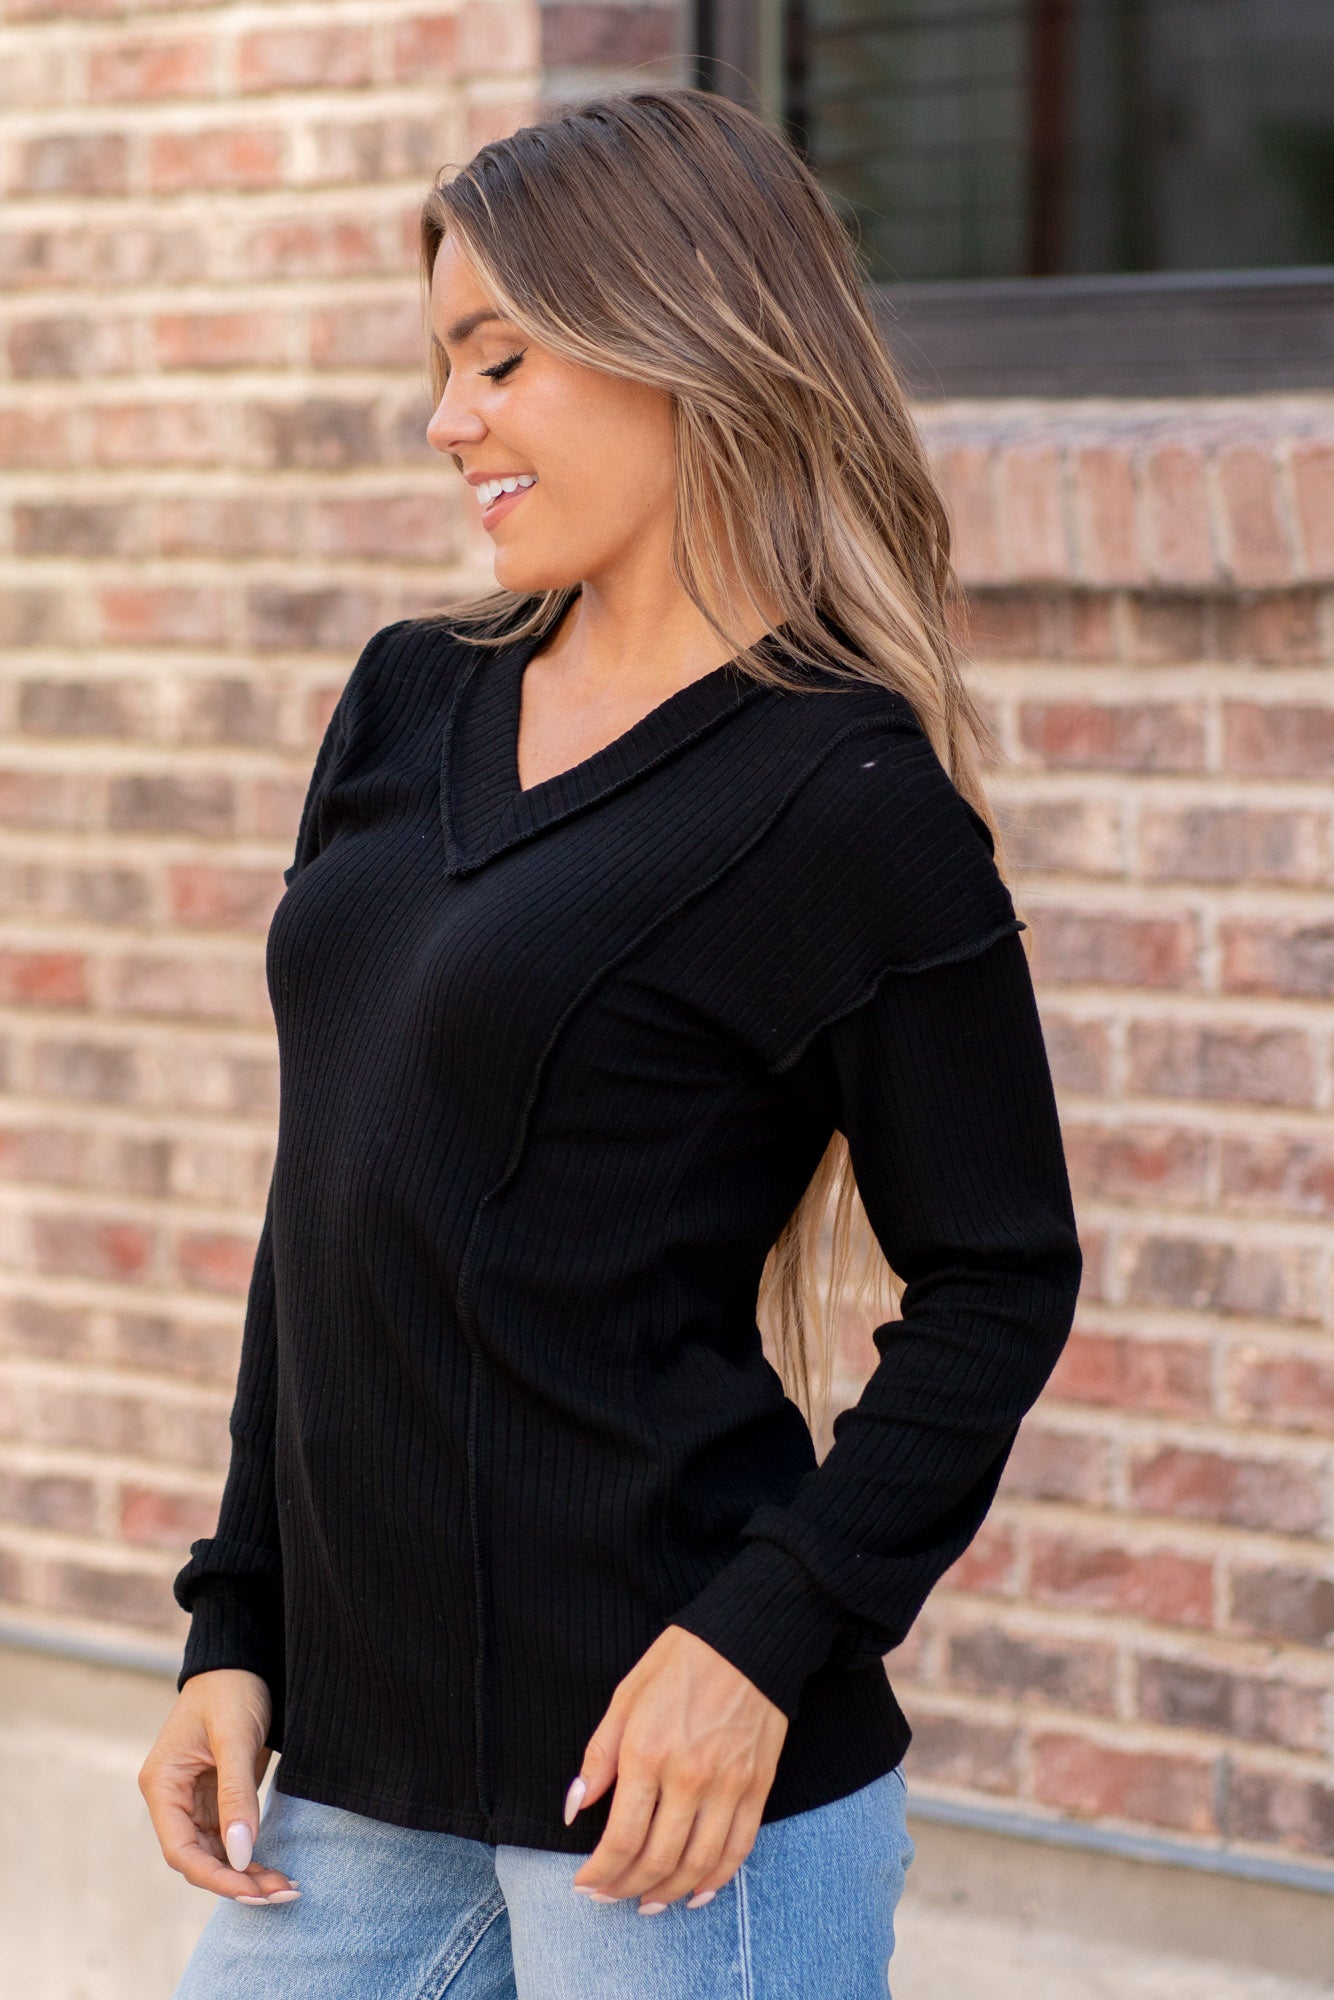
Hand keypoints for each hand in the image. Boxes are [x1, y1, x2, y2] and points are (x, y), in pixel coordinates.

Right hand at [138, 1669, 300, 1902]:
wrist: (244, 1659)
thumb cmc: (231, 1688)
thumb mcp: (235, 1737)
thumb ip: (236, 1795)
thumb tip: (240, 1855)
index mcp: (163, 1785)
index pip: (181, 1850)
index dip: (215, 1877)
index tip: (252, 1889)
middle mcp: (174, 1799)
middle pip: (200, 1858)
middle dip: (237, 1881)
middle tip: (281, 1893)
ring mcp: (196, 1800)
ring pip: (218, 1854)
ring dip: (248, 1873)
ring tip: (287, 1887)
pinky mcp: (219, 1796)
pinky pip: (231, 1838)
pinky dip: (251, 1855)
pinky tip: (276, 1868)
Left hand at [567, 1624, 787, 1912]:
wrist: (747, 1639)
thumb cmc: (680, 1662)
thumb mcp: (625, 1697)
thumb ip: (599, 1757)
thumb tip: (574, 1809)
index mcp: (648, 1752)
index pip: (620, 1838)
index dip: (599, 1873)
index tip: (585, 1884)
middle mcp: (689, 1777)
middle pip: (656, 1861)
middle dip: (626, 1889)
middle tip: (609, 1898)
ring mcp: (728, 1786)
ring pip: (697, 1865)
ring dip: (668, 1894)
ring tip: (647, 1903)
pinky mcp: (758, 1788)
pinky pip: (737, 1850)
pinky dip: (716, 1880)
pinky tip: (696, 1892)